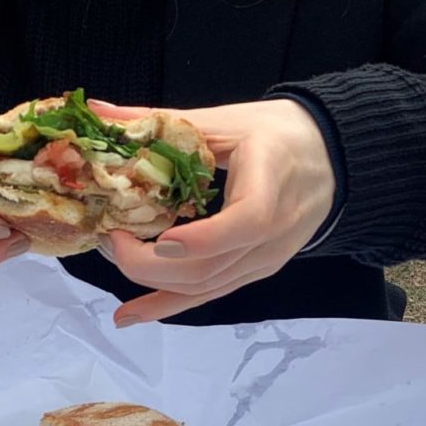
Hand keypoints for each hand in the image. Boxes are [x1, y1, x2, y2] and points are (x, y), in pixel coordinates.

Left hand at [95, 98, 336, 327]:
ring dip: (152, 284)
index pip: (249, 222)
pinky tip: (132, 315)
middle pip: (213, 267)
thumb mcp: (225, 120)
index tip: (162, 240)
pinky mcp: (255, 271)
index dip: (204, 238)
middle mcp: (274, 231)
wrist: (328, 158)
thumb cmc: (278, 134)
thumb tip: (97, 110)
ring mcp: (265, 258)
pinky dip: (168, 305)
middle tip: (112, 236)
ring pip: (206, 287)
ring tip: (113, 258)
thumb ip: (159, 119)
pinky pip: (210, 294)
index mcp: (273, 181)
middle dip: (150, 263)